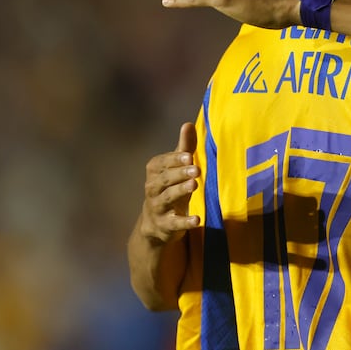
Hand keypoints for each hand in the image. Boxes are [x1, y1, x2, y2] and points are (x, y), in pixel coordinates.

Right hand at [139, 123, 200, 244]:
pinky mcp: (165, 225)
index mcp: (154, 172)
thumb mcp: (178, 168)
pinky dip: (185, 222)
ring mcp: (157, 207)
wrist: (156, 223)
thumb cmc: (171, 188)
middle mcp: (152, 188)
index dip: (174, 159)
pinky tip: (197, 219)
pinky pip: (174, 223)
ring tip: (194, 185)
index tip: (189, 155)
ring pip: (167, 198)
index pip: (161, 163)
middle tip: (196, 169)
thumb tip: (187, 124)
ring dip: (180, 191)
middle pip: (164, 179)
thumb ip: (184, 148)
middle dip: (179, 173)